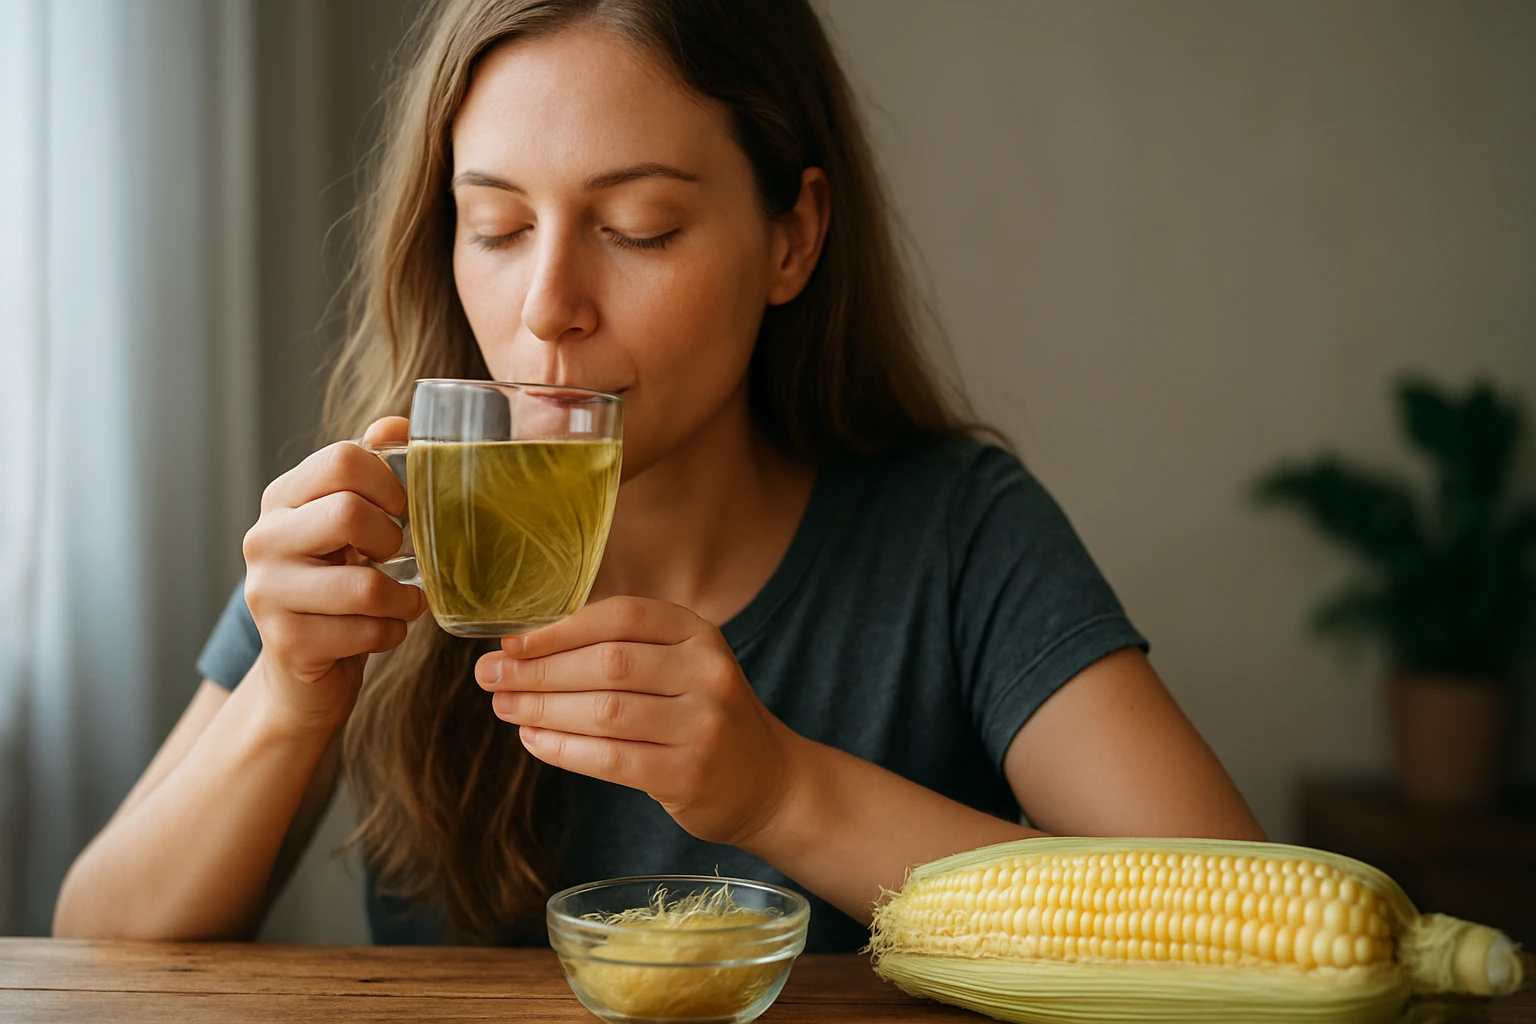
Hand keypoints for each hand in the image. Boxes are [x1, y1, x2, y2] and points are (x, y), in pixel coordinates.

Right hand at [242, 416, 425, 733]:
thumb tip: (394, 425)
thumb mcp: (351, 523)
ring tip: (403, 601)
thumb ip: (372, 470)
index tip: (398, 509)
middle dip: (393, 539)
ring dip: (403, 598)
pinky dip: (392, 633)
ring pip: (365, 585)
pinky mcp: (286, 643)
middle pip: (350, 513)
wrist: (302, 672)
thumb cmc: (338, 585)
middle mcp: (264, 539)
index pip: (343, 459)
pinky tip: (383, 630)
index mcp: (282, 499)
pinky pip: (368, 631)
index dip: (389, 483)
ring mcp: (267, 592)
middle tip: (396, 557)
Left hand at [474, 597, 803, 848]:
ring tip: (504, 708)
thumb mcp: (681, 664)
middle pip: (607, 664)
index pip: (621, 616)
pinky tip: (534, 741)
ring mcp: (703, 725)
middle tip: (490, 677)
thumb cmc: (702, 714)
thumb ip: (621, 648)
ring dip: (543, 710)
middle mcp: (706, 672)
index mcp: (698, 633)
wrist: (767, 780)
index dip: (560, 628)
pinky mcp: (689, 774)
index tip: (509, 642)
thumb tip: (525, 647)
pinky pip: (611, 759)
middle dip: (539, 671)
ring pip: (604, 712)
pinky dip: (564, 750)